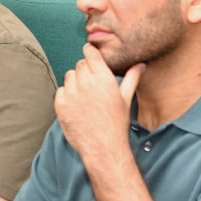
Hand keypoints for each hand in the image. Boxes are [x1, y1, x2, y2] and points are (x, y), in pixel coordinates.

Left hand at [55, 45, 142, 160]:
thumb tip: (140, 64)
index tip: (90, 55)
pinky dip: (66, 95)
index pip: (90, 53)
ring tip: (85, 96)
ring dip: (75, 82)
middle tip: (91, 83)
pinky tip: (77, 106)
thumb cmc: (116, 123)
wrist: (103, 147)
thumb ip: (131, 78)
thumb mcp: (125, 99)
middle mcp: (86, 83)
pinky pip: (60, 90)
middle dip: (85, 70)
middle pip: (80, 64)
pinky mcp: (61, 105)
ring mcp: (72, 94)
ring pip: (69, 76)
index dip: (90, 53)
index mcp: (103, 78)